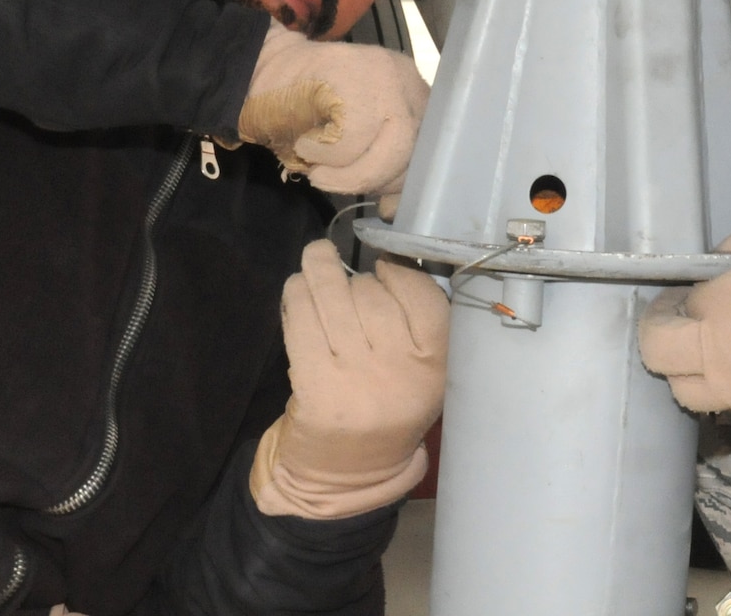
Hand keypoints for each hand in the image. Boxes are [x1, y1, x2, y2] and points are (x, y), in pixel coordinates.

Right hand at [235, 19, 428, 197]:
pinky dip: (327, 154)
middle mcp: (410, 81)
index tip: (381, 202)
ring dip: (349, 172)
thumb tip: (393, 208)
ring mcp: (387, 75)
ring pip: (394, 147)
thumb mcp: (353, 144)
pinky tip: (306, 143)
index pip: (429, 151)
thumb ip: (379, 165)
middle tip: (328, 178)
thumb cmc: (304, 113)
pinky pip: (356, 137)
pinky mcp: (358, 74)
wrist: (260, 71)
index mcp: (414, 97)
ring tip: (317, 164)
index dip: (404, 182)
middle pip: (413, 151)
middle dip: (371, 178)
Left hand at [249, 240, 448, 517]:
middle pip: (372, 294)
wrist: (347, 472)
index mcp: (434, 368)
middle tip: (349, 284)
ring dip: (319, 270)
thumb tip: (388, 259)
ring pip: (334, 298)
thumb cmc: (388, 410)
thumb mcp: (424, 375)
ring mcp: (354, 378)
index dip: (399, 272)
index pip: (423, 296)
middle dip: (356, 279)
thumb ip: (418, 325)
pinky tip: (298, 287)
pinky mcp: (314, 384)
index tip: (385, 268)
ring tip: (316, 258)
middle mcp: (397, 372)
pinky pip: (302, 319)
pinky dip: (296, 295)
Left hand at [638, 203, 730, 428]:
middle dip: (663, 338)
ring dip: (693, 372)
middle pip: (661, 361)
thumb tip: (728, 254)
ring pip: (694, 396)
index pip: (671, 310)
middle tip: (686, 320)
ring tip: (719, 348)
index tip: (694, 286)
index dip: (680, 295)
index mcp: (718, 312)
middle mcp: (722, 361)